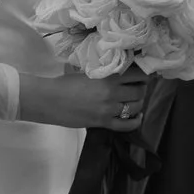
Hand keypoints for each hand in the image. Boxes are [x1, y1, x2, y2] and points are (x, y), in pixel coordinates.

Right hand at [23, 67, 150, 131]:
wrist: (49, 100)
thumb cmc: (65, 83)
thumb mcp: (88, 71)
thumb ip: (104, 71)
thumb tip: (117, 68)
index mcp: (109, 77)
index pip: (137, 74)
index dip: (144, 74)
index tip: (143, 74)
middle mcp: (113, 93)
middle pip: (140, 91)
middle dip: (142, 88)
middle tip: (138, 87)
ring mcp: (109, 110)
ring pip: (136, 107)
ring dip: (138, 103)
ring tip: (134, 100)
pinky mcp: (104, 123)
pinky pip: (127, 125)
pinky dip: (136, 121)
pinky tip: (138, 116)